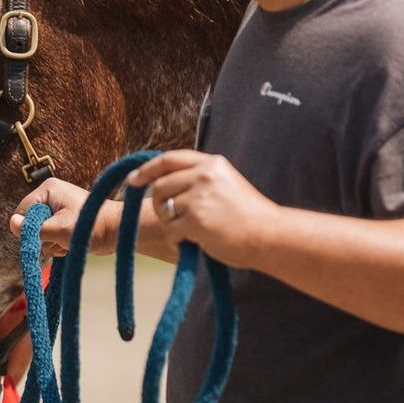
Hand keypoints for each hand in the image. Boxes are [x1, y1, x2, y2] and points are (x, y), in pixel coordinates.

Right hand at [11, 178, 120, 256]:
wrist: (117, 232)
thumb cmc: (90, 226)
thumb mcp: (59, 229)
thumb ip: (34, 229)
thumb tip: (12, 223)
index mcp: (48, 190)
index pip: (22, 211)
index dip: (28, 228)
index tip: (43, 236)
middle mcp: (51, 196)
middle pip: (31, 223)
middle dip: (43, 236)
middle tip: (60, 238)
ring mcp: (58, 209)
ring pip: (41, 233)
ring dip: (52, 242)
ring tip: (68, 241)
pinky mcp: (64, 220)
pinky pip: (51, 236)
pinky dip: (59, 244)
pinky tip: (70, 244)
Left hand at [128, 150, 281, 267]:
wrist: (270, 235)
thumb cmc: (250, 217)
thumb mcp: (228, 185)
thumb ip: (203, 180)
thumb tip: (168, 185)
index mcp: (212, 164)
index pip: (170, 159)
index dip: (148, 169)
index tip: (133, 180)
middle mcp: (204, 175)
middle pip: (160, 186)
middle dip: (159, 205)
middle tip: (172, 220)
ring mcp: (199, 197)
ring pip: (164, 209)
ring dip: (171, 224)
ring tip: (192, 232)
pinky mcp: (195, 220)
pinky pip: (171, 230)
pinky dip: (178, 240)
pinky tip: (195, 243)